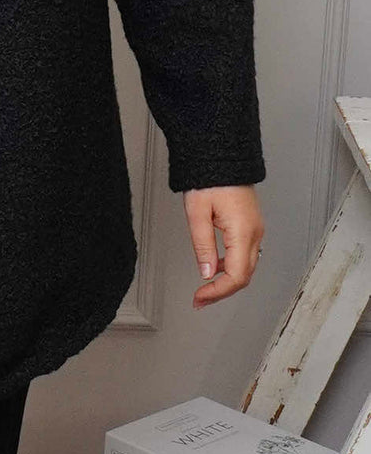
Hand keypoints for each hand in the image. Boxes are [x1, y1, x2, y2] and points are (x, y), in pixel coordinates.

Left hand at [183, 184, 263, 308]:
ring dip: (227, 280)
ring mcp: (256, 228)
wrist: (223, 154)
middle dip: (222, 291)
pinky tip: (215, 265)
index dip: (218, 292)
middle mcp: (255, 232)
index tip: (200, 298)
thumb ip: (203, 245)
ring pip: (246, 266)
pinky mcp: (251, 224)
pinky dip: (231, 265)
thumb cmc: (210, 176)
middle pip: (244, 275)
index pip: (236, 276)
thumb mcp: (198, 211)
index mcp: (243, 231)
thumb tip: (207, 273)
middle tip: (201, 299)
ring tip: (206, 287)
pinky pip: (245, 253)